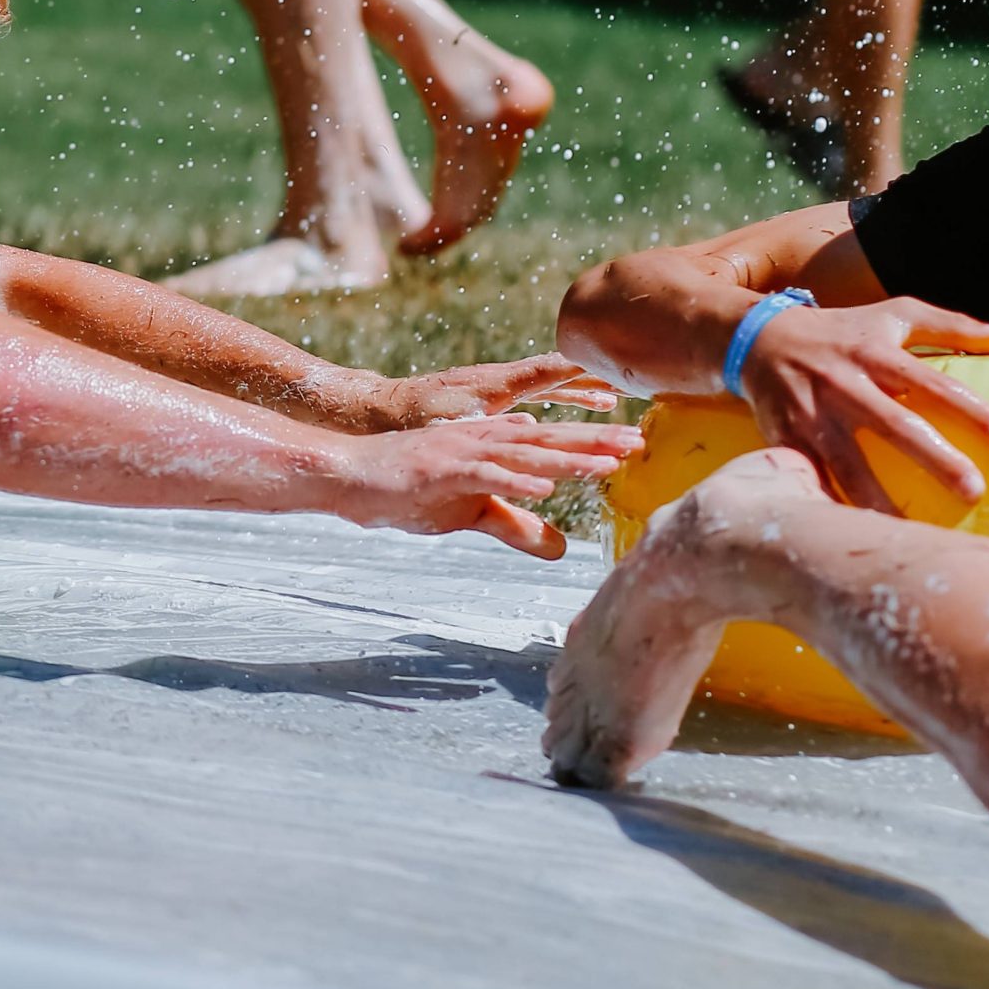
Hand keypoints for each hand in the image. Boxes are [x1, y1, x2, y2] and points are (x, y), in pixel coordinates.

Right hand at [324, 414, 642, 559]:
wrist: (350, 478)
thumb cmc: (409, 491)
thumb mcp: (471, 514)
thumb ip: (516, 525)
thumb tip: (563, 548)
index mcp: (492, 446)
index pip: (550, 444)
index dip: (591, 445)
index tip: (633, 447)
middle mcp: (482, 440)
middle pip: (547, 440)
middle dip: (593, 441)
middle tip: (638, 442)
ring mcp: (461, 450)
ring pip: (522, 452)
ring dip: (565, 456)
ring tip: (605, 461)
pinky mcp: (440, 468)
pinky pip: (484, 474)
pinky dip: (515, 479)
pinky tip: (545, 486)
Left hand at [377, 354, 619, 428]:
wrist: (380, 412)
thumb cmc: (412, 423)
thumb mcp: (451, 430)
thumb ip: (492, 434)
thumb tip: (533, 436)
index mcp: (497, 385)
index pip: (551, 370)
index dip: (587, 368)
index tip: (621, 366)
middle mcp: (502, 379)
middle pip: (561, 373)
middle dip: (599, 380)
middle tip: (639, 386)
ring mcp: (499, 385)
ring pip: (553, 381)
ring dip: (587, 387)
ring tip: (623, 396)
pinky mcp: (494, 395)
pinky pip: (540, 390)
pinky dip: (567, 393)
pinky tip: (586, 405)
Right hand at [737, 298, 988, 512]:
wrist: (758, 338)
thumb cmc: (842, 331)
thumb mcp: (894, 316)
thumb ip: (953, 326)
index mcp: (876, 354)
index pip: (932, 383)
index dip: (971, 408)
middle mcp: (845, 384)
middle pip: (896, 425)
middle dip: (935, 459)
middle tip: (974, 490)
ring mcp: (812, 414)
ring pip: (849, 462)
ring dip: (879, 497)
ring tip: (911, 532)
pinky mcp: (785, 438)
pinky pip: (811, 477)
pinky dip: (828, 506)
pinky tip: (851, 535)